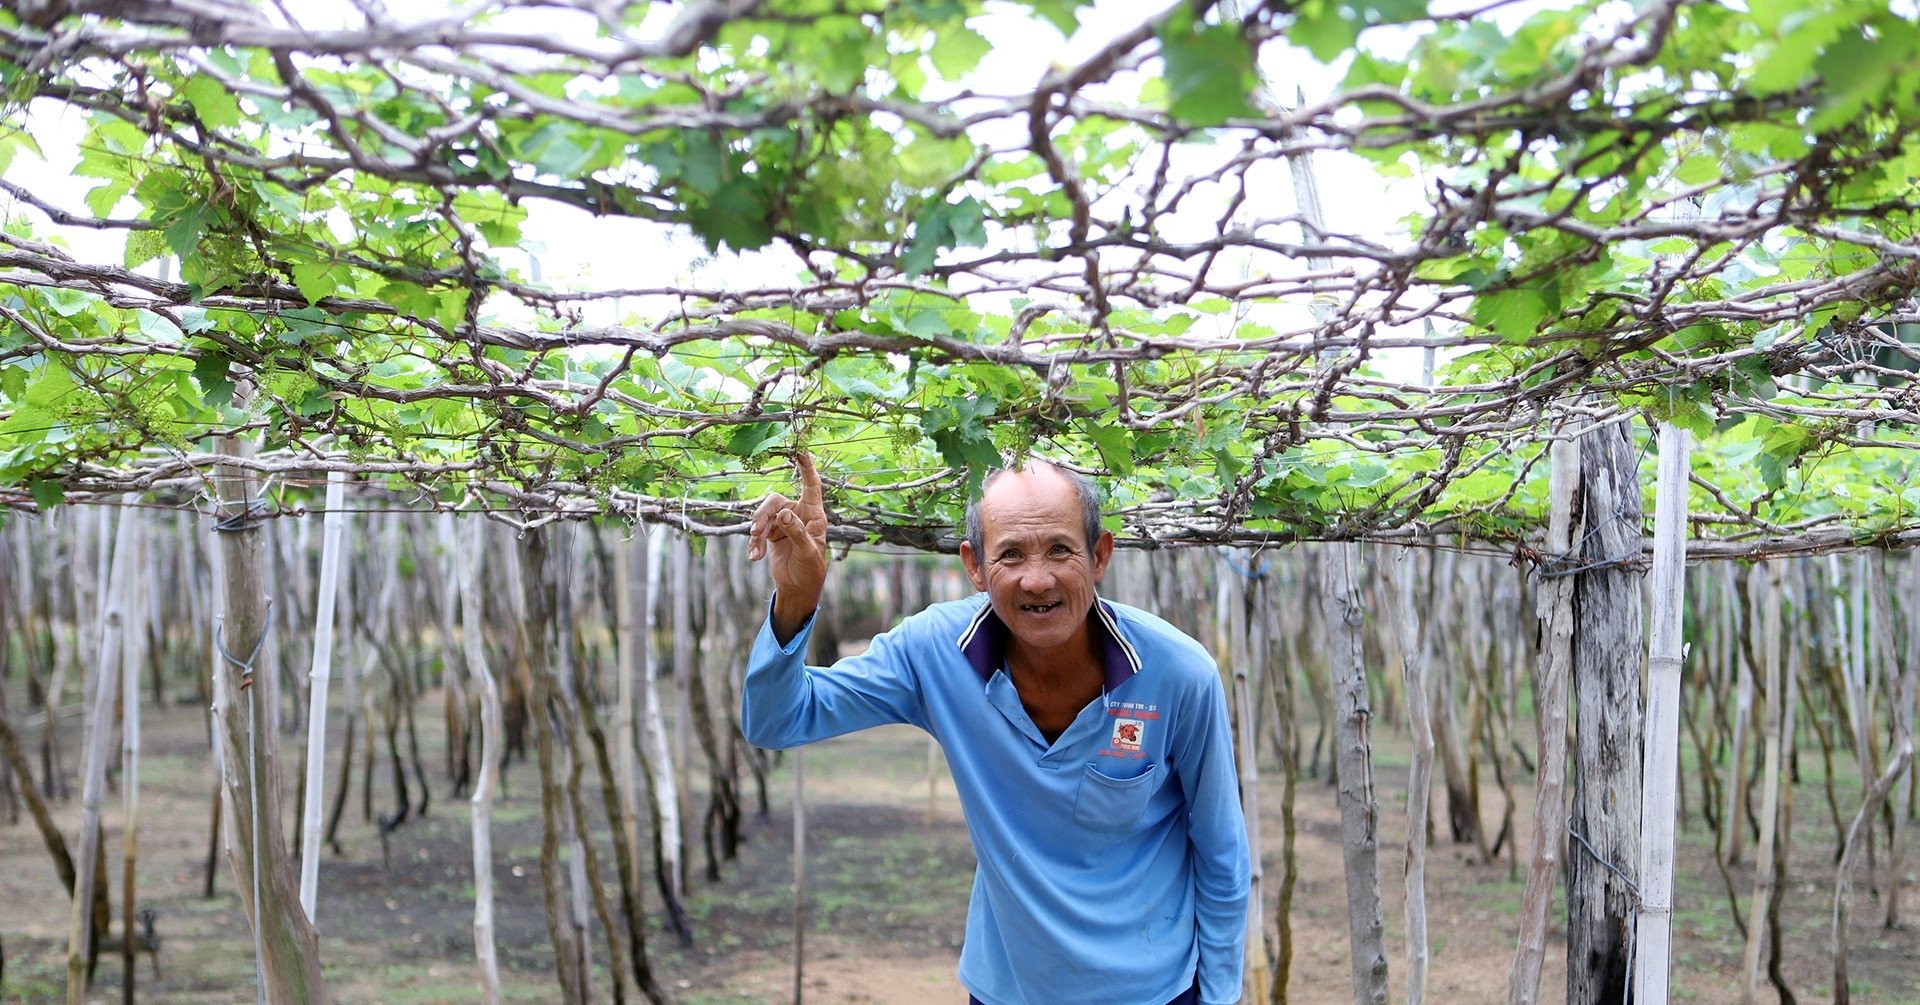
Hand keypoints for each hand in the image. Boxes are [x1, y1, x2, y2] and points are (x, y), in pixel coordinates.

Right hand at [747, 451, 828, 641]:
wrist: (799, 587)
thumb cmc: (811, 569)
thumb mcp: (808, 552)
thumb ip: (797, 532)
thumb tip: (784, 514)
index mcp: (814, 514)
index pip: (811, 486)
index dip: (807, 468)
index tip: (801, 451)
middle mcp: (797, 514)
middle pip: (775, 501)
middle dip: (763, 514)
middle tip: (757, 531)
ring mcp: (783, 523)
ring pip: (763, 515)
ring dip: (756, 530)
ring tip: (756, 549)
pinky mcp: (771, 534)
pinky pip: (757, 531)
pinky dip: (754, 543)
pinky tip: (754, 557)